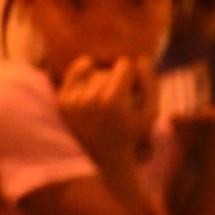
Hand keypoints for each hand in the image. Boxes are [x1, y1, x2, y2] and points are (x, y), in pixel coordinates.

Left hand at [55, 55, 154, 171]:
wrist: (106, 156)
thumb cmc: (134, 131)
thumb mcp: (151, 111)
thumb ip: (150, 84)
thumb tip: (140, 58)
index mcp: (113, 102)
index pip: (124, 64)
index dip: (133, 71)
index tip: (135, 83)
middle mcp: (89, 101)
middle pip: (107, 70)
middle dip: (117, 78)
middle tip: (122, 95)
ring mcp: (72, 102)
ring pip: (92, 72)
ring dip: (102, 78)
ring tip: (109, 95)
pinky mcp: (62, 102)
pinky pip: (74, 72)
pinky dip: (85, 69)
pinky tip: (94, 76)